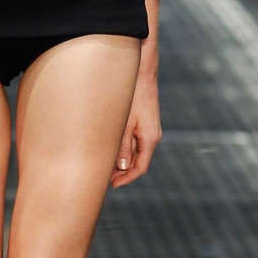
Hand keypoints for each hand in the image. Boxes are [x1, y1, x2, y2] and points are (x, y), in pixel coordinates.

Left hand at [111, 69, 160, 187]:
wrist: (142, 73)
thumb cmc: (133, 95)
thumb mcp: (124, 122)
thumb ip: (123, 145)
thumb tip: (122, 167)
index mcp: (150, 138)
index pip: (140, 167)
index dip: (127, 178)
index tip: (113, 185)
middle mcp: (152, 136)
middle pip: (138, 161)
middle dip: (122, 171)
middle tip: (104, 177)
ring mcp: (149, 129)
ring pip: (136, 152)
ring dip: (123, 160)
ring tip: (105, 164)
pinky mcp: (145, 122)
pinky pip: (136, 141)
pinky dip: (125, 148)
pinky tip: (111, 148)